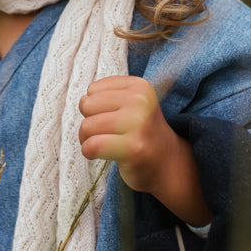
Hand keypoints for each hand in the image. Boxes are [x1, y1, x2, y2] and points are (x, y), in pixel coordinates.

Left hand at [78, 77, 211, 225]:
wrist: (167, 163)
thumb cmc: (140, 133)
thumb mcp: (132, 104)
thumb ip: (106, 96)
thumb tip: (83, 101)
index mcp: (139, 86)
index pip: (92, 90)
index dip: (94, 106)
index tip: (110, 117)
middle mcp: (140, 101)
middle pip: (87, 106)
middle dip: (89, 121)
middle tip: (104, 133)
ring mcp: (138, 124)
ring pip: (87, 126)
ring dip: (87, 139)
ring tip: (102, 143)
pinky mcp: (132, 148)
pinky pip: (92, 146)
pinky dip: (88, 151)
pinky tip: (100, 154)